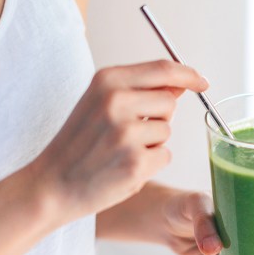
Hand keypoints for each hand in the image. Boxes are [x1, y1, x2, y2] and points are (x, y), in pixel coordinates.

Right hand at [29, 60, 207, 226]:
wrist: (50, 184)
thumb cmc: (78, 144)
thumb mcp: (99, 104)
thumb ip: (138, 90)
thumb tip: (180, 83)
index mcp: (106, 81)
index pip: (163, 69)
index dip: (188, 74)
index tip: (202, 82)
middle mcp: (116, 102)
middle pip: (170, 102)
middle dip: (160, 118)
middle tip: (128, 133)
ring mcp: (127, 134)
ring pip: (168, 132)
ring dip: (152, 143)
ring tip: (120, 151)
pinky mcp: (136, 163)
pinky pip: (164, 156)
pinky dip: (150, 165)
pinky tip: (123, 168)